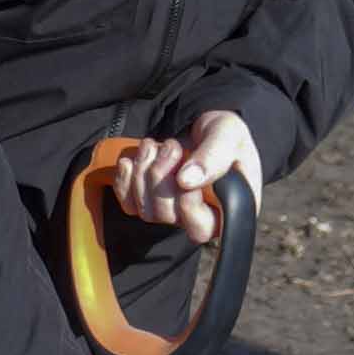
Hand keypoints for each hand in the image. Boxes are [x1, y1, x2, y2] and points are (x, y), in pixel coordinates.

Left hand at [109, 109, 262, 243]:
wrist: (204, 126)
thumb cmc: (226, 134)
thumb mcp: (229, 136)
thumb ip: (213, 157)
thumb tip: (187, 181)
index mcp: (226, 210)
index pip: (202, 228)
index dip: (187, 203)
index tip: (183, 172)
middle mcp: (199, 217)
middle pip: (169, 216)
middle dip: (162, 177)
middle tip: (170, 146)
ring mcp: (173, 212)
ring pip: (147, 211)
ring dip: (143, 173)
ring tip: (153, 145)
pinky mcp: (151, 202)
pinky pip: (129, 205)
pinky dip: (124, 182)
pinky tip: (131, 161)